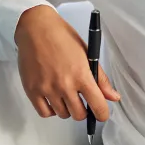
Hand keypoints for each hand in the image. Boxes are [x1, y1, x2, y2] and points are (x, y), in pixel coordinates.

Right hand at [14, 5, 119, 120]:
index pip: (97, 104)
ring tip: (67, 96)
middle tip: (82, 101)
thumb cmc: (63, 38)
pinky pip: (45, 112)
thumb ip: (100, 78)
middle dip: (84, 111)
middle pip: (78, 114)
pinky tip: (54, 99)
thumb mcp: (88, 54)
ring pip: (62, 114)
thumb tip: (113, 96)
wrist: (37, 30)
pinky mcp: (32, 90)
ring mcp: (47, 89)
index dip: (102, 114)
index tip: (102, 115)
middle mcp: (64, 85)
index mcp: (81, 74)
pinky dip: (51, 110)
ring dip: (67, 109)